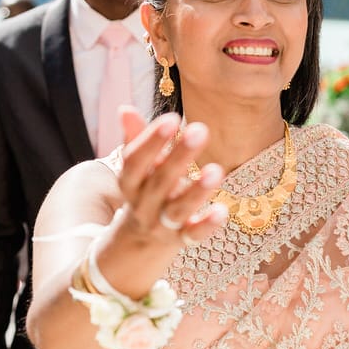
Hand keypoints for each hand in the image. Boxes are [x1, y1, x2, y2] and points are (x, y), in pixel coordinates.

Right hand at [114, 108, 228, 252]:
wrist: (141, 239)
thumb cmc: (146, 189)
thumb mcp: (139, 167)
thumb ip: (136, 139)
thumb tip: (125, 109)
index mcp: (130, 183)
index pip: (135, 161)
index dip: (151, 140)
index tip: (172, 118)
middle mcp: (143, 205)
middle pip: (159, 182)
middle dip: (179, 157)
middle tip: (200, 130)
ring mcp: (161, 225)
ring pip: (177, 210)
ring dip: (197, 192)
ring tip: (217, 170)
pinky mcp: (181, 240)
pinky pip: (194, 235)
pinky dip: (207, 225)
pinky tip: (223, 210)